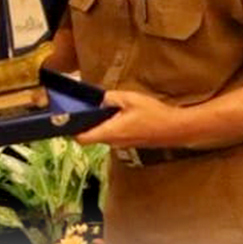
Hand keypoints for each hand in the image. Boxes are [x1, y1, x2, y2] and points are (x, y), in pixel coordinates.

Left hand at [76, 88, 190, 148]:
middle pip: (91, 137)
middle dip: (85, 125)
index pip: (83, 138)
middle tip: (82, 109)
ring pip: (103, 136)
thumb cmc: (154, 114)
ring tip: (100, 109)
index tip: (66, 120)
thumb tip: (99, 100)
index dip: (72, 130)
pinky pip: (114, 136)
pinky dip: (110, 127)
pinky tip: (117, 115)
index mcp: (110, 132)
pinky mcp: (131, 143)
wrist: (176, 129)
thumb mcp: (130, 99)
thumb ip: (111, 98)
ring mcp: (123, 144)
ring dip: (99, 125)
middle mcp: (114, 142)